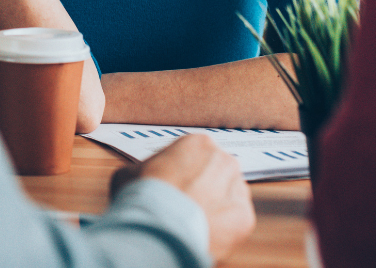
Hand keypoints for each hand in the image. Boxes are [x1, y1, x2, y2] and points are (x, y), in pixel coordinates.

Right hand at [111, 134, 253, 260]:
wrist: (157, 227)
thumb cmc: (142, 197)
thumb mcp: (130, 172)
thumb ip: (145, 170)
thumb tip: (141, 178)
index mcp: (198, 143)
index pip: (196, 157)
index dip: (184, 174)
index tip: (177, 186)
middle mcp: (223, 160)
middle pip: (217, 174)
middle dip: (204, 188)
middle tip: (186, 205)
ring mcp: (236, 188)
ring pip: (229, 196)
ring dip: (216, 207)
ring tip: (194, 221)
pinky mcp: (244, 216)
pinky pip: (236, 220)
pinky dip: (223, 228)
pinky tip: (204, 231)